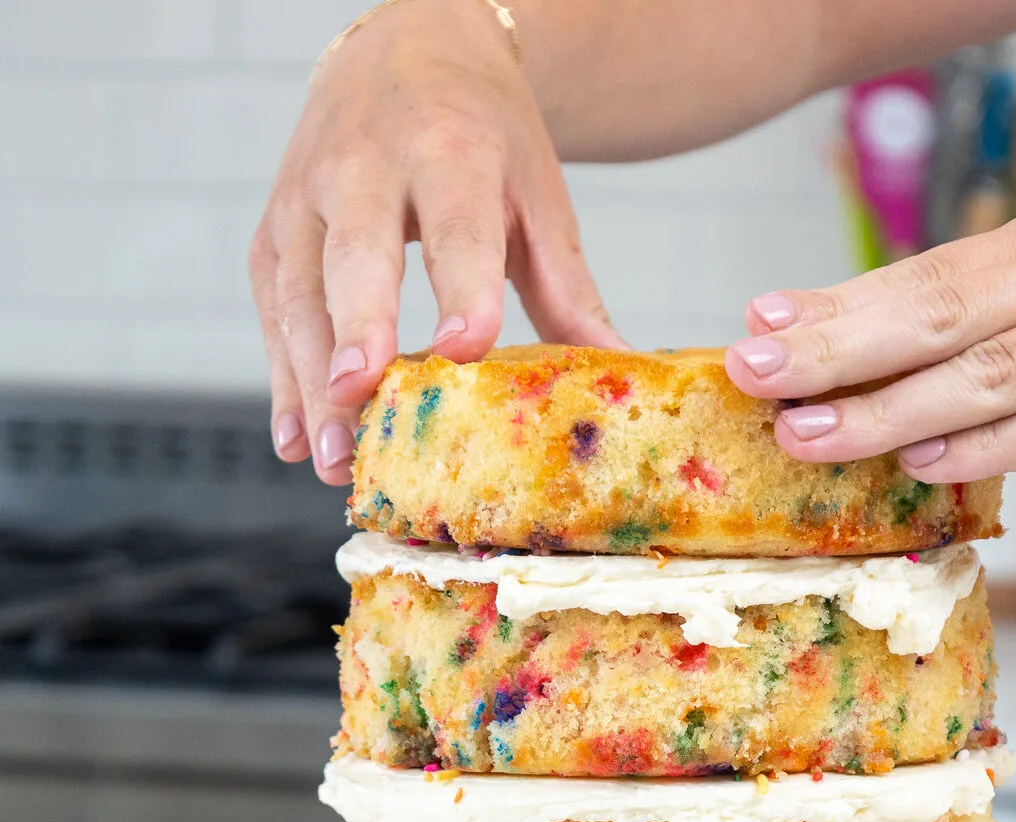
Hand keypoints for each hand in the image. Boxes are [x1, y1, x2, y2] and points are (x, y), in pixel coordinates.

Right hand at [250, 0, 622, 484]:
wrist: (407, 48)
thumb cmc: (480, 135)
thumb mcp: (535, 194)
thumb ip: (568, 287)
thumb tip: (622, 368)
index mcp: (448, 149)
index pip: (455, 225)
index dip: (460, 286)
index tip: (462, 348)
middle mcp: (364, 163)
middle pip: (355, 253)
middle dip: (355, 329)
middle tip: (361, 399)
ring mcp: (305, 194)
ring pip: (298, 290)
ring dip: (310, 379)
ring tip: (334, 458)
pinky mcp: (273, 227)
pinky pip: (271, 306)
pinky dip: (281, 377)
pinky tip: (297, 440)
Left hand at [724, 191, 1015, 478]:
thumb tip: (939, 381)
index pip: (935, 274)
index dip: (841, 303)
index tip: (758, 326)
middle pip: (944, 308)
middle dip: (836, 344)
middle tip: (746, 372)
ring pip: (997, 364)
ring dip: (890, 402)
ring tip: (805, 430)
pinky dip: (997, 442)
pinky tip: (926, 464)